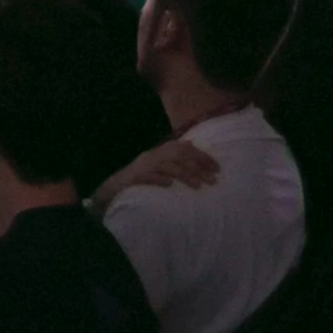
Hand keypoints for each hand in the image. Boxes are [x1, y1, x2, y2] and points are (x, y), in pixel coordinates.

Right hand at [95, 140, 219, 206]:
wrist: (115, 187)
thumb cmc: (142, 177)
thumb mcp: (158, 164)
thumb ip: (173, 156)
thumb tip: (191, 144)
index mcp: (160, 151)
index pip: (184, 149)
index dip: (202, 157)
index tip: (217, 168)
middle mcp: (152, 156)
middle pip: (178, 156)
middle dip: (198, 167)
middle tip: (213, 180)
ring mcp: (143, 166)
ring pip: (166, 166)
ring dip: (184, 175)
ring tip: (198, 185)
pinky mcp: (134, 178)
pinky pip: (147, 176)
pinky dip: (159, 180)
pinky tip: (169, 185)